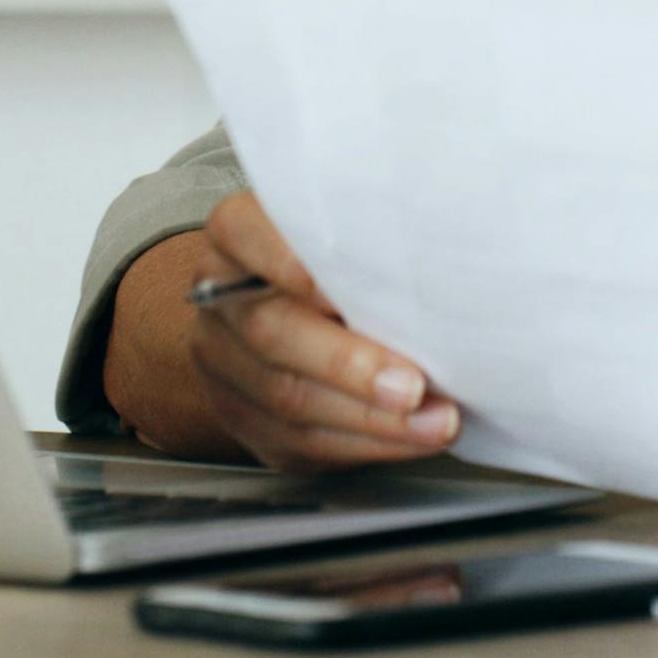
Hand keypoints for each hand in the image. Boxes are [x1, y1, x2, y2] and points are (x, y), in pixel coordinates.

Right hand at [176, 191, 463, 472]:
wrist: (301, 292)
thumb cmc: (346, 244)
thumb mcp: (352, 214)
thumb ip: (371, 224)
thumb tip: (437, 242)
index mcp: (236, 231)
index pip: (250, 235)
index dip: (304, 265)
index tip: (369, 285)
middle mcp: (220, 295)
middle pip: (274, 332)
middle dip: (352, 366)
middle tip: (413, 385)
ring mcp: (224, 361)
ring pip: (288, 399)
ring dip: (371, 418)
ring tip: (434, 420)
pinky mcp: (244, 415)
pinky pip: (299, 441)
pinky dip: (364, 443)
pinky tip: (410, 436)